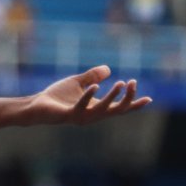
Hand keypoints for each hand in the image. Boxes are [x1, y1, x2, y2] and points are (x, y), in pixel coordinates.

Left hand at [33, 65, 150, 124]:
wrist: (37, 105)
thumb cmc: (57, 97)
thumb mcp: (78, 83)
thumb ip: (92, 76)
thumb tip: (108, 68)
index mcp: (96, 108)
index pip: (119, 108)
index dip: (133, 104)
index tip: (149, 98)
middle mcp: (91, 115)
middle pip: (116, 110)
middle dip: (127, 98)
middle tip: (132, 83)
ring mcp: (81, 116)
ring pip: (102, 109)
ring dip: (113, 96)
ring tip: (121, 82)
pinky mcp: (68, 115)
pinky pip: (81, 106)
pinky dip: (89, 96)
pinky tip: (96, 86)